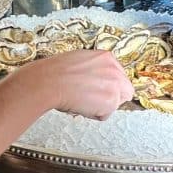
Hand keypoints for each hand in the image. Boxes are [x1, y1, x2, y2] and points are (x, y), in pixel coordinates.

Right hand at [12, 50, 133, 120]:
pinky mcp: (111, 101)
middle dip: (110, 97)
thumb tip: (95, 78)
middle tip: (90, 98)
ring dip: (101, 106)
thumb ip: (94, 68)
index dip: (107, 86)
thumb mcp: (80, 60)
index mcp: (107, 57)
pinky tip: (81, 105)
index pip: (119, 76)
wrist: (49, 81)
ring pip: (115, 104)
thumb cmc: (55, 73)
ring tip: (82, 100)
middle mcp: (115, 69)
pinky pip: (105, 115)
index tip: (98, 90)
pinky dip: (93, 114)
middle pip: (124, 91)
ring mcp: (115, 85)